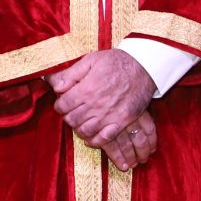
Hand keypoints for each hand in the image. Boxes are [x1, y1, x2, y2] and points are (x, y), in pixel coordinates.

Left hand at [48, 50, 157, 166]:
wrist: (143, 67)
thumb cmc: (116, 62)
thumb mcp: (91, 60)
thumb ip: (72, 74)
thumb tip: (57, 87)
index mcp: (86, 89)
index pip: (63, 105)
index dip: (59, 105)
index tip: (63, 104)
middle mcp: (95, 104)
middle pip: (72, 119)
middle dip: (68, 117)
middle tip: (72, 113)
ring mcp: (109, 115)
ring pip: (84, 131)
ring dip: (79, 129)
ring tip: (81, 122)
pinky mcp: (121, 121)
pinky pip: (104, 138)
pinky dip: (94, 141)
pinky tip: (91, 137)